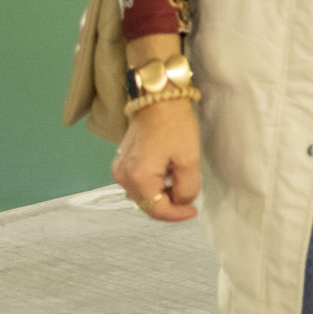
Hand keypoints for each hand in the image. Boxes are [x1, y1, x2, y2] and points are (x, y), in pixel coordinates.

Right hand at [112, 100, 200, 221]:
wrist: (157, 99)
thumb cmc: (174, 126)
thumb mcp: (189, 159)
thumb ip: (187, 187)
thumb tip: (182, 202)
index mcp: (138, 178)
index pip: (157, 210)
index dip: (177, 215)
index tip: (194, 210)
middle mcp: (122, 177)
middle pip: (147, 204)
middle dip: (170, 204)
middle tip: (188, 193)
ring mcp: (118, 170)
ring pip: (142, 195)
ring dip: (161, 194)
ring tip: (178, 178)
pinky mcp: (121, 162)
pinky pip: (138, 183)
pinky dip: (153, 184)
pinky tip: (167, 172)